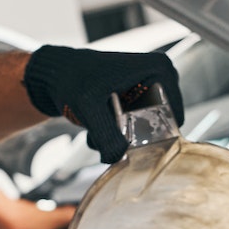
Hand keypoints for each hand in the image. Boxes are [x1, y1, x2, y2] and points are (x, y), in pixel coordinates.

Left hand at [23, 46, 183, 164]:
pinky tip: (94, 129)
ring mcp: (148, 88)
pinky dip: (113, 134)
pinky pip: (132, 127)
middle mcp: (159, 76)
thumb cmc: (72, 79)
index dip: (154, 136)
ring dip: (119, 138)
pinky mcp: (135, 99)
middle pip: (160, 124)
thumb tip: (119, 158)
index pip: (174, 116)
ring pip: (144, 129)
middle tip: (108, 135)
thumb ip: (106, 136)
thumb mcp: (89, 107)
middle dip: (132, 138)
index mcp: (160, 69)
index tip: (128, 141)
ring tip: (96, 131)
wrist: (54, 76)